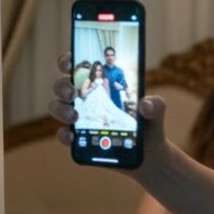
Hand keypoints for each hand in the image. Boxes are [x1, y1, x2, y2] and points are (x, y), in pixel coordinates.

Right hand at [50, 53, 167, 162]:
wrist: (149, 153)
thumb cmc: (149, 124)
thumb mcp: (156, 111)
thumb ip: (155, 104)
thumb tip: (145, 105)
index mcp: (100, 84)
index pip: (78, 67)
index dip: (68, 60)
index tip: (70, 62)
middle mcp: (85, 99)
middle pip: (62, 86)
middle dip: (62, 86)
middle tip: (72, 94)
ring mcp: (79, 118)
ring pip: (58, 108)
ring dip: (60, 110)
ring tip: (74, 117)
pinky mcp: (79, 139)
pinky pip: (64, 135)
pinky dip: (64, 135)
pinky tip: (72, 136)